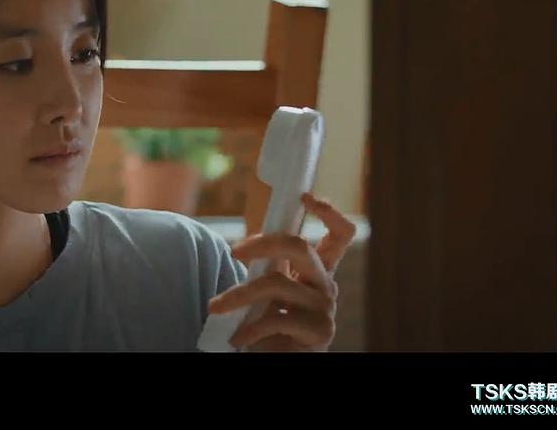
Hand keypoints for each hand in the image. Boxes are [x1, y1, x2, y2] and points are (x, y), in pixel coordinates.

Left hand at [206, 192, 356, 351]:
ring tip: (216, 307)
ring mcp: (325, 308)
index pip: (340, 236)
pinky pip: (276, 319)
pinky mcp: (318, 331)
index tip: (307, 197)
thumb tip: (243, 246)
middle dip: (263, 244)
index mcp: (318, 271)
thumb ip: (269, 268)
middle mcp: (326, 285)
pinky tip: (238, 339)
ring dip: (238, 294)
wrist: (280, 359)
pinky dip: (249, 328)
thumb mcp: (271, 292)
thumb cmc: (274, 324)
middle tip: (235, 252)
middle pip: (301, 247)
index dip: (329, 214)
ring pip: (276, 283)